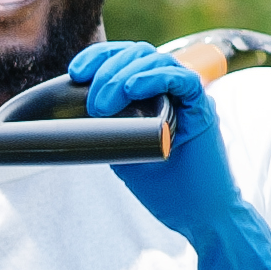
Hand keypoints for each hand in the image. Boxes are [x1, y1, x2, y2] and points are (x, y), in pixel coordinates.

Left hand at [68, 42, 270, 269]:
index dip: (99, 56)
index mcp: (151, 96)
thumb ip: (106, 129)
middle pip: (138, 54)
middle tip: (94, 104)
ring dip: (123, 75)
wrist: (200, 216)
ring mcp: (188, 100)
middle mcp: (171, 92)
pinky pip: (184, 81)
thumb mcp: (121, 151)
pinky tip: (133, 89)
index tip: (75, 72)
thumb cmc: (165, 188)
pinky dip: (157, 78)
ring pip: (156, 60)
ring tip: (104, 105)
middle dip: (107, 68)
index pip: (125, 58)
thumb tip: (67, 116)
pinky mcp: (203, 112)